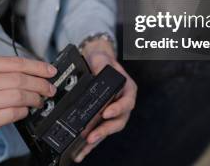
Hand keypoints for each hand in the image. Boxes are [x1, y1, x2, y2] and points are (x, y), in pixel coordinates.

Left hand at [74, 38, 137, 162]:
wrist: (97, 61)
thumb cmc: (102, 60)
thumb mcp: (101, 58)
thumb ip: (100, 65)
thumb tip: (96, 72)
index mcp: (128, 89)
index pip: (126, 102)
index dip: (118, 109)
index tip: (106, 113)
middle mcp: (122, 103)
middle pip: (118, 121)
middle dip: (105, 130)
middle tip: (92, 136)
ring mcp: (114, 113)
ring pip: (108, 130)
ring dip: (97, 140)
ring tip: (84, 147)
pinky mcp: (103, 119)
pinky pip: (99, 131)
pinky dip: (91, 142)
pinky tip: (81, 150)